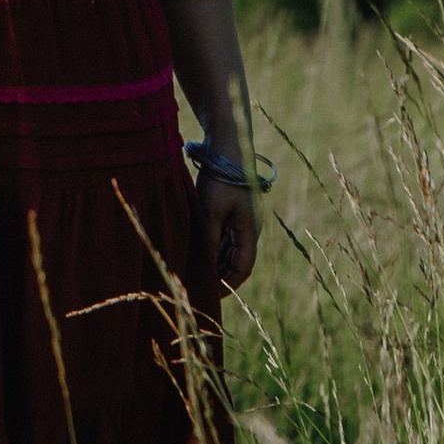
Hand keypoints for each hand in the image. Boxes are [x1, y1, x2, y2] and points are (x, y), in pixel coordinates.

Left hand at [194, 171, 258, 290]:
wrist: (226, 147)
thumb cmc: (220, 179)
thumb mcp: (211, 212)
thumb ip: (209, 240)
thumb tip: (205, 265)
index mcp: (249, 231)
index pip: (242, 269)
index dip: (228, 285)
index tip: (211, 296)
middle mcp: (249, 228)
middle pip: (236, 262)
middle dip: (219, 277)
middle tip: (198, 288)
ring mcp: (241, 219)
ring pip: (229, 250)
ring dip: (215, 263)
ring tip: (194, 273)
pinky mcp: (232, 210)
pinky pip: (224, 237)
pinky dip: (212, 248)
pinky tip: (197, 253)